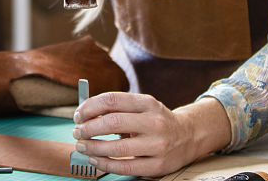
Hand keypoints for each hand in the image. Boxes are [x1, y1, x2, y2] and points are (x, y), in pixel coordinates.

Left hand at [72, 91, 224, 178]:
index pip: (112, 100)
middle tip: (77, 132)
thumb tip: (86, 114)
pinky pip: (126, 167)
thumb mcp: (143, 106)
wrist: (189, 136)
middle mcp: (154, 122)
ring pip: (118, 148)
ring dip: (93, 147)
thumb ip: (118, 108)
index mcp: (147, 103)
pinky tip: (96, 160)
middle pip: (113, 122)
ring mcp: (158, 145)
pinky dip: (106, 164)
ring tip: (82, 146)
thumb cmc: (157, 120)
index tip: (78, 115)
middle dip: (88, 128)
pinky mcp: (159, 165)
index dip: (90, 107)